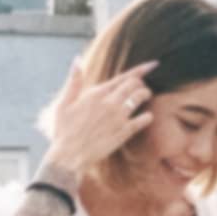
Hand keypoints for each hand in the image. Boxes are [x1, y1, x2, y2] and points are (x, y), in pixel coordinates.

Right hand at [45, 58, 158, 177]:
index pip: (124, 76)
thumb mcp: (63, 103)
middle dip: (141, 83)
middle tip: (141, 87)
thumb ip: (74, 81)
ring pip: (139, 98)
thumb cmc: (63, 131)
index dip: (141, 69)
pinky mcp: (122, 133)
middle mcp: (109, 102)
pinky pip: (142, 121)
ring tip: (145, 96)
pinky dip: (147, 117)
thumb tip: (77, 59)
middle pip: (134, 84)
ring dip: (145, 95)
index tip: (153, 65)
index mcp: (96, 93)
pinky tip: (148, 117)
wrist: (68, 156)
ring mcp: (117, 117)